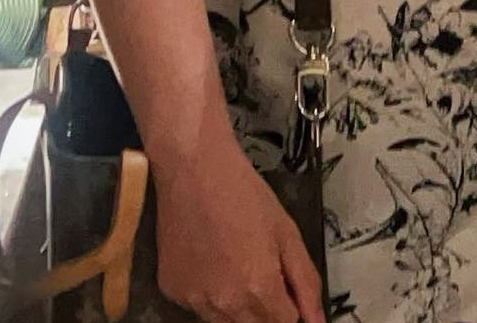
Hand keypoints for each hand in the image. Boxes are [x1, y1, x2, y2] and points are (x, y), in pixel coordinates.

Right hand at [154, 141, 323, 322]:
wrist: (194, 169)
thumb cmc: (246, 194)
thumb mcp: (287, 232)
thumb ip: (306, 283)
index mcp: (259, 289)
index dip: (292, 311)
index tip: (288, 293)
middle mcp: (225, 305)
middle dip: (267, 312)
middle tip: (264, 273)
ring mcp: (194, 301)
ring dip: (239, 307)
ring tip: (237, 264)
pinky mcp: (171, 292)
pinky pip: (199, 307)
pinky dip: (210, 296)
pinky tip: (212, 263)